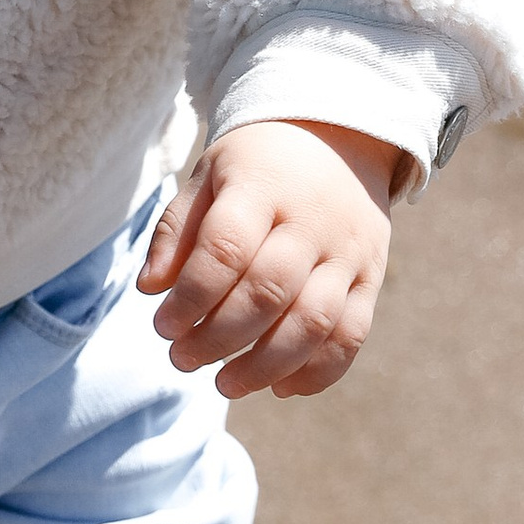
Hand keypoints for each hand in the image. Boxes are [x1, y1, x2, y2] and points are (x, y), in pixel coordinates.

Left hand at [139, 119, 396, 401]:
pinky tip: (280, 387)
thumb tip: (151, 289)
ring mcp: (348, 251)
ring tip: (225, 384)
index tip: (163, 326)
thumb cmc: (258, 166)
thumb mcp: (210, 175)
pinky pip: (352, 335)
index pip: (226, 248)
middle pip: (269, 291)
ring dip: (266, 365)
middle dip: (219, 337)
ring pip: (314, 321)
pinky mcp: (372, 278)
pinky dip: (318, 372)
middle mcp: (312, 220)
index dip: (191, 296)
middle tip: (182, 358)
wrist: (339, 137)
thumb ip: (178, 229)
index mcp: (264, 186)